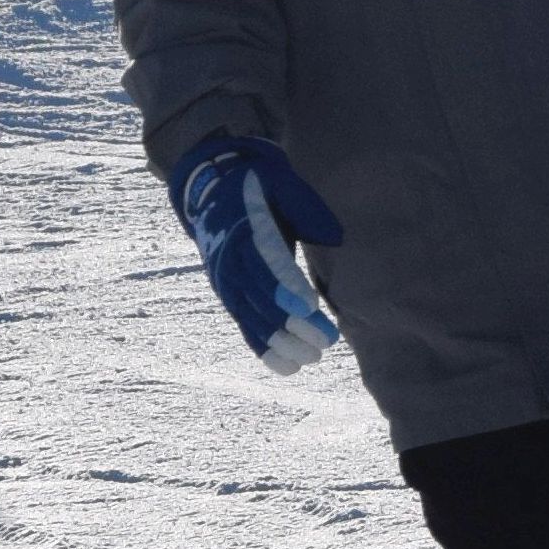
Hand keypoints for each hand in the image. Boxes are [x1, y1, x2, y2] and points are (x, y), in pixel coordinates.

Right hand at [168, 133, 345, 376]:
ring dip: (283, 343)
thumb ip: (306, 206)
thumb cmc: (258, 186)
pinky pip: (244, 328)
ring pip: (253, 320)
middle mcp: (231, 261)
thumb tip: (335, 238)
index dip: (287, 288)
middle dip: (294, 324)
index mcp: (245, 229)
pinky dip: (264, 350)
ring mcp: (227, 283)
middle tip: (326, 339)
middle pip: (262, 299)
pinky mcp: (229, 298)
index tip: (310, 308)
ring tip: (314, 357)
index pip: (267, 264)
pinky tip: (289, 367)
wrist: (212, 192)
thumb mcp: (281, 181)